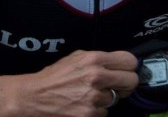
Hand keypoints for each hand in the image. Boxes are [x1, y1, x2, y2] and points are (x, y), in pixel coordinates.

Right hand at [16, 49, 138, 115]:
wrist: (35, 96)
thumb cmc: (56, 76)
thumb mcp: (77, 57)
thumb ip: (99, 59)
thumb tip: (118, 65)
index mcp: (95, 59)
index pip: (130, 61)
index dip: (129, 67)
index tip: (125, 72)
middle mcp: (97, 77)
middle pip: (131, 81)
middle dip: (126, 85)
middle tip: (116, 87)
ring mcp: (94, 98)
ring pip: (115, 100)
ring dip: (105, 100)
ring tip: (88, 96)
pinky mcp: (89, 115)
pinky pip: (103, 113)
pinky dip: (96, 111)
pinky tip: (82, 105)